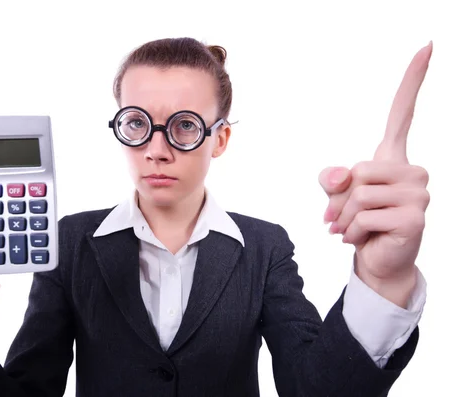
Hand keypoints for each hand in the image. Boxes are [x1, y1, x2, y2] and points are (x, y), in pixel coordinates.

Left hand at [319, 42, 432, 307]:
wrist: (377, 261)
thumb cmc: (360, 223)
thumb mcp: (338, 197)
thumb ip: (333, 179)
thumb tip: (339, 177)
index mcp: (393, 158)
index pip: (402, 114)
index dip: (413, 81)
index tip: (427, 46)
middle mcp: (413, 170)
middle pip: (359, 170)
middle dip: (340, 199)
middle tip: (341, 217)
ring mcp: (419, 193)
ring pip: (360, 194)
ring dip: (342, 217)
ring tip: (349, 229)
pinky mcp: (415, 217)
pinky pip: (364, 216)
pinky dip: (350, 230)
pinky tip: (358, 239)